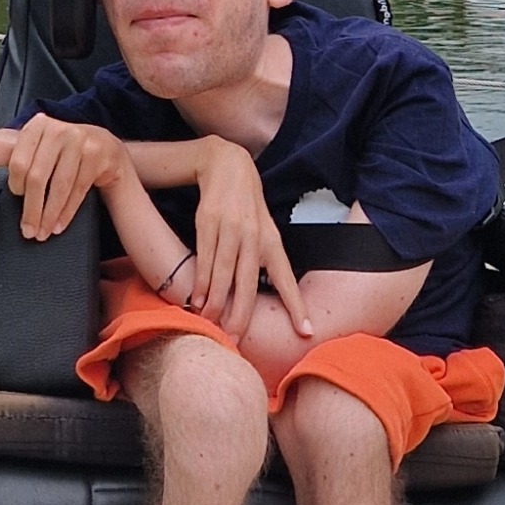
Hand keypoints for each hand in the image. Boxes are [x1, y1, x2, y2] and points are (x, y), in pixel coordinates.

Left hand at [1, 113, 129, 239]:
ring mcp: (80, 142)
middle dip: (31, 209)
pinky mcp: (96, 156)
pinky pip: (78, 191)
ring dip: (49, 215)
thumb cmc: (63, 150)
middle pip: (38, 177)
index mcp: (38, 126)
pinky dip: (66, 213)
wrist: (104, 148)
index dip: (16, 185)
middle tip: (28, 229)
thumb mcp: (35, 147)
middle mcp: (59, 130)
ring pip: (59, 187)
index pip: (19, 160)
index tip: (16, 198)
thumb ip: (6, 151)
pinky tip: (58, 225)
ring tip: (43, 231)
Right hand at [191, 141, 307, 342]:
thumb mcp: (262, 227)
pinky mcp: (209, 221)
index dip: (297, 305)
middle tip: (238, 340)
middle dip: (243, 314)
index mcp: (271, 241)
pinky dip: (202, 281)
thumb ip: (263, 258)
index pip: (286, 278)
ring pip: (225, 273)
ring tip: (213, 325)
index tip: (307, 331)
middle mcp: (254, 237)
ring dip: (217, 302)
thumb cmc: (246, 204)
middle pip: (249, 283)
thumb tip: (266, 293)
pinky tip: (198, 298)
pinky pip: (205, 257)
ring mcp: (231, 229)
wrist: (225, 164)